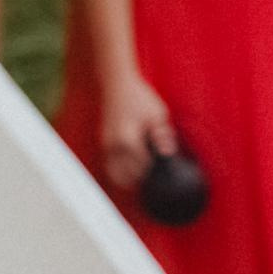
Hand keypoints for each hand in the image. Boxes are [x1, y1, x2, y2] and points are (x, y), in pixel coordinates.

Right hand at [99, 75, 178, 193]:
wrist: (115, 86)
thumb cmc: (139, 98)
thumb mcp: (157, 114)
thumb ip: (163, 135)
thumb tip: (169, 153)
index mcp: (128, 141)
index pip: (143, 168)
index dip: (156, 175)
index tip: (167, 181)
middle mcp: (113, 147)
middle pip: (127, 177)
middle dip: (142, 183)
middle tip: (156, 187)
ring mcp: (105, 147)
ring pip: (115, 176)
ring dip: (129, 182)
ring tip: (145, 185)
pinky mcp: (103, 144)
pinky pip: (110, 167)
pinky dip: (120, 175)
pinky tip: (132, 177)